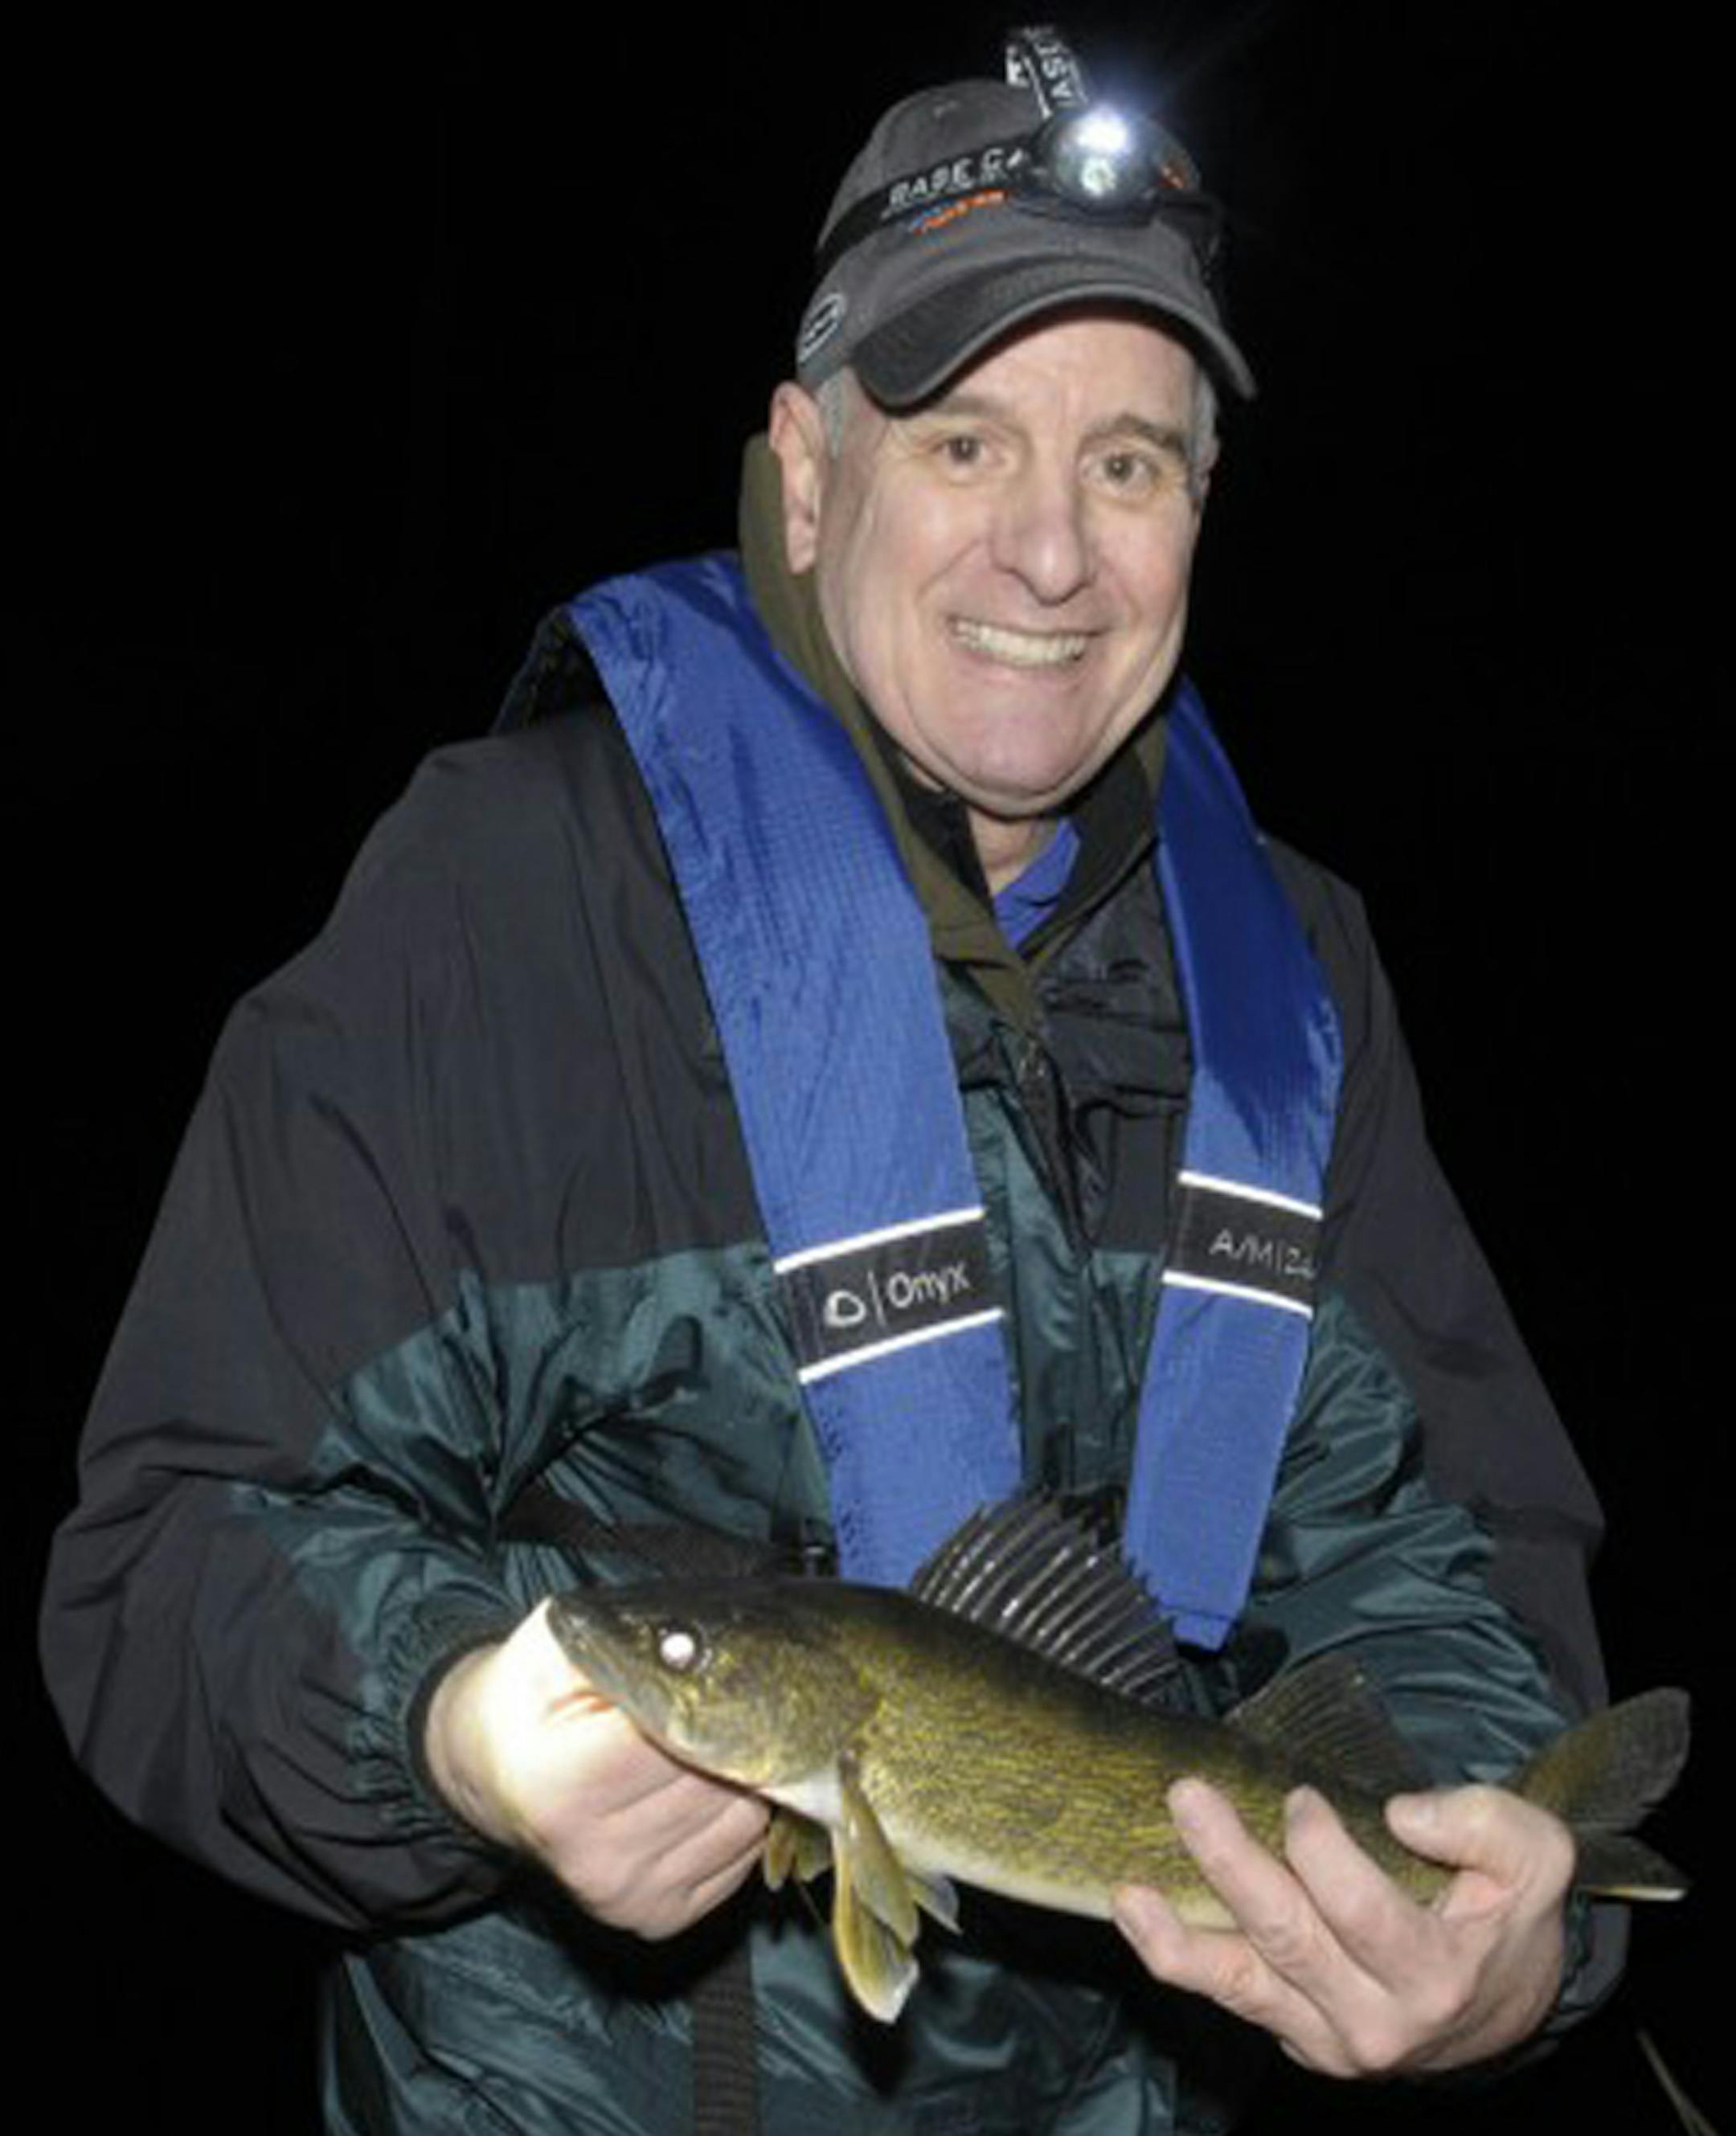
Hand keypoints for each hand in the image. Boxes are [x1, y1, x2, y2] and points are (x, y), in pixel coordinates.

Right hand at [424, 1599, 768, 1938]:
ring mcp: (627, 1896)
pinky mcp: (657, 1917)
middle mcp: (594, 1856)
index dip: (712, 1693)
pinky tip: (707, 1783)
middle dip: (739, 1729)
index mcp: (561, 1783)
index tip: (721, 1666)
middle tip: (734, 1692)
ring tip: (717, 1736)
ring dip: (751, 1772)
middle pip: (719, 1779)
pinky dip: (740, 1813)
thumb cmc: (531, 1694)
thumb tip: (703, 1648)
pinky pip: (743, 1855)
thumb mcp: (556, 1640)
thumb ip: (625, 1638)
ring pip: (746, 1818)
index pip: (681, 1734)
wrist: (495, 1770)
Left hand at [1113, 1777, 1573, 2074]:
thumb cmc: (1505, 1913)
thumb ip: (1485, 1822)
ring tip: (1128, 1891)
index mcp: (1434, 1974)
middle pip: (1288, 1940)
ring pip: (1241, 1984)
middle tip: (1188, 1797)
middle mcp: (1376, 2021)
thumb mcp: (1533, 1856)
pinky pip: (1230, 1996)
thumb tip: (1404, 1813)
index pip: (1361, 1913)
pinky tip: (1138, 1914)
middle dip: (1232, 1864)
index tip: (1301, 1797)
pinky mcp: (1294, 2034)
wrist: (1499, 2004)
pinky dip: (1179, 1959)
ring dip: (1177, 1937)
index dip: (1323, 1853)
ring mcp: (1328, 2038)